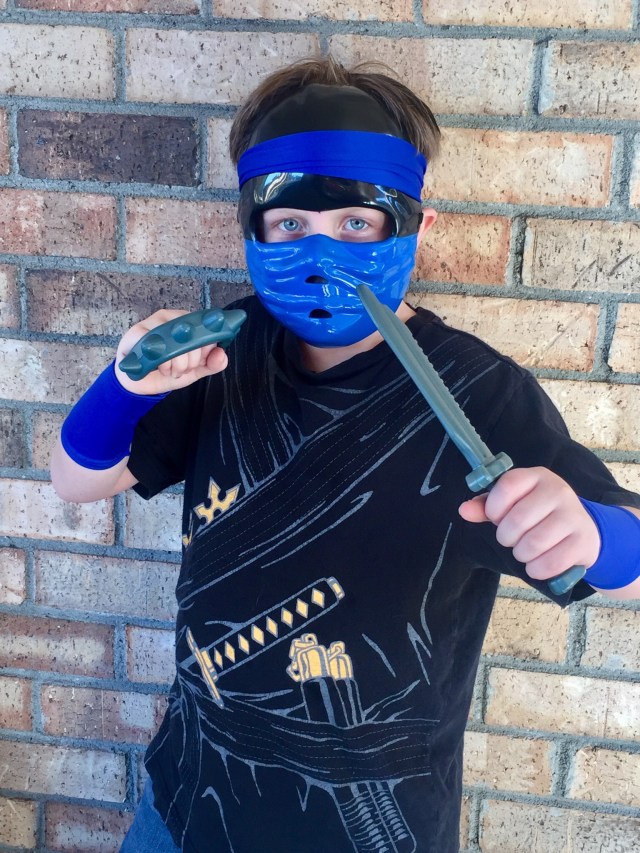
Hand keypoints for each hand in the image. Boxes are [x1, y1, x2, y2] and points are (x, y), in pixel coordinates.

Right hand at [114, 309, 227, 395]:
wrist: (141, 382)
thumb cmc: (168, 368)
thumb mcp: (195, 370)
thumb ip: (212, 363)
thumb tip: (221, 354)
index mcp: (189, 323)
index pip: (206, 329)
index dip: (205, 348)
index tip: (200, 362)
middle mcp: (173, 318)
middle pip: (190, 333)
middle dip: (190, 360)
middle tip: (182, 370)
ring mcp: (154, 322)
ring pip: (173, 339)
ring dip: (174, 361)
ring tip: (169, 370)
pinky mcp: (137, 331)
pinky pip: (154, 344)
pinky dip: (160, 360)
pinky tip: (158, 367)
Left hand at [458, 467, 600, 581]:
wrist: (584, 531)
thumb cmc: (540, 516)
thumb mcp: (514, 504)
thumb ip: (486, 506)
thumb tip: (463, 510)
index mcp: (536, 476)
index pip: (506, 486)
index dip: (494, 508)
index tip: (497, 518)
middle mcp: (558, 490)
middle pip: (517, 520)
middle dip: (506, 537)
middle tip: (512, 540)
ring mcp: (573, 515)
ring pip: (532, 544)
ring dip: (521, 555)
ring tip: (525, 551)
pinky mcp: (583, 541)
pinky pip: (550, 563)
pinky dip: (537, 570)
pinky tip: (537, 565)